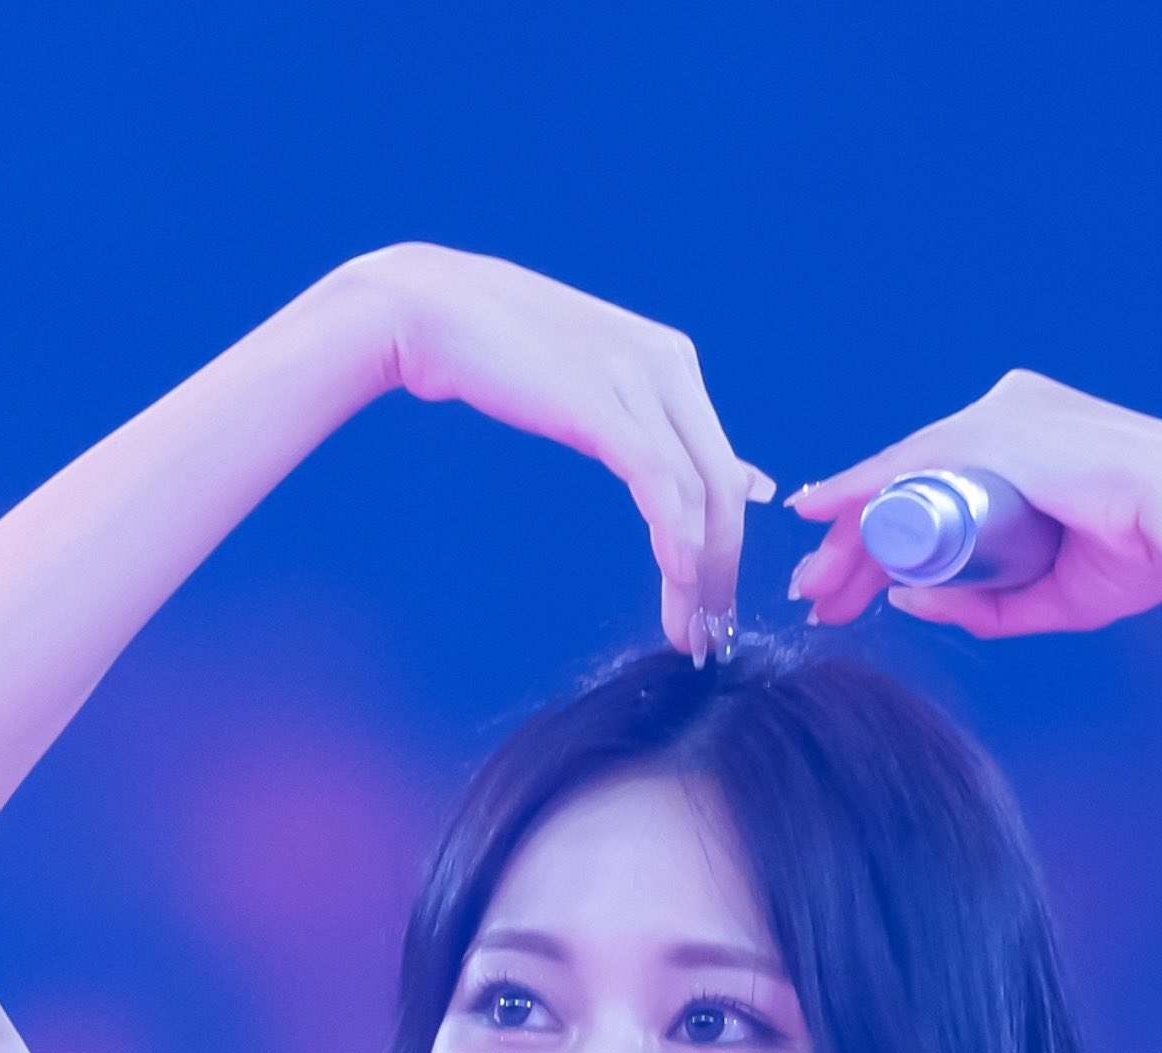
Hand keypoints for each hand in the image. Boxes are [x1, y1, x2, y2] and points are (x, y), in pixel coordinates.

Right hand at [366, 243, 774, 660]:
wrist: (433, 309)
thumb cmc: (502, 354)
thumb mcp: (596, 388)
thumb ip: (653, 430)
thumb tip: (728, 476)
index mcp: (674, 364)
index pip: (722, 468)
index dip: (727, 545)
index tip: (712, 603)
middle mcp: (669, 367)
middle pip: (722, 488)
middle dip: (721, 572)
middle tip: (708, 634)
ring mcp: (637, 380)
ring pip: (697, 493)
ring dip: (696, 573)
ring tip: (687, 630)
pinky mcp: (599, 401)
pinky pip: (656, 479)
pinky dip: (673, 535)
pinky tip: (677, 577)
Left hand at [785, 371, 1161, 637]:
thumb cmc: (1140, 550)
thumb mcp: (1044, 590)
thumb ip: (981, 601)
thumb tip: (909, 602)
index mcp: (1024, 448)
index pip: (936, 497)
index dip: (886, 545)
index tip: (851, 587)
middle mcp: (1002, 420)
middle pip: (907, 490)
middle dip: (854, 549)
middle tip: (816, 595)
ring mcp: (992, 418)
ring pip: (897, 482)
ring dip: (848, 537)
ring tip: (812, 585)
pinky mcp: (984, 429)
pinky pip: (902, 464)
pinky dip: (856, 489)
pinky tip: (817, 513)